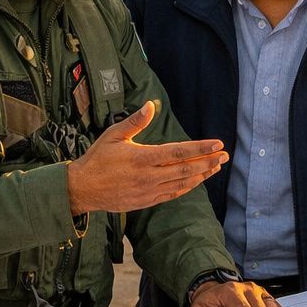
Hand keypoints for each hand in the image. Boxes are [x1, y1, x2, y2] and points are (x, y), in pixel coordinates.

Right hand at [64, 100, 226, 213]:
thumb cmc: (97, 159)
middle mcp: (148, 176)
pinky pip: (172, 195)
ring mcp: (148, 191)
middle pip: (185, 169)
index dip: (200, 148)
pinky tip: (197, 180)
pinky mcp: (146, 202)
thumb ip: (135, 121)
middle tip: (225, 155)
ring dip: (202, 175)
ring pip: (182, 184)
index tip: (217, 144)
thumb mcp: (113, 135)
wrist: (81, 189)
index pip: (178, 152)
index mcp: (141, 158)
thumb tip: (151, 105)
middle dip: (208, 162)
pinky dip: (187, 187)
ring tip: (217, 167)